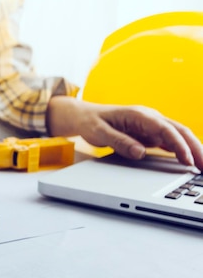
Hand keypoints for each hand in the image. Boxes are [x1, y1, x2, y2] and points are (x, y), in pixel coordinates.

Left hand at [48, 96, 202, 169]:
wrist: (85, 116)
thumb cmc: (91, 121)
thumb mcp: (99, 132)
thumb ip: (119, 141)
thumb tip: (140, 152)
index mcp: (139, 115)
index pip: (166, 129)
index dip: (179, 145)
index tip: (188, 160)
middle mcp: (150, 118)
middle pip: (179, 131)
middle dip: (196, 148)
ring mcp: (152, 126)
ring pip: (179, 136)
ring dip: (193, 150)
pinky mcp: (150, 134)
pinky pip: (171, 142)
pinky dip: (183, 151)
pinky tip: (191, 162)